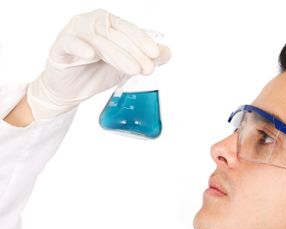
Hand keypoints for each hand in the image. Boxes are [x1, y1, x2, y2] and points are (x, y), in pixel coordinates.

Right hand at [27, 9, 170, 120]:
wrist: (71, 89)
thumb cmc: (98, 72)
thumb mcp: (127, 66)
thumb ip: (146, 58)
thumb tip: (166, 53)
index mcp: (109, 23)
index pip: (128, 28)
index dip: (142, 41)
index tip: (155, 54)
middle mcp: (92, 23)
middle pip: (116, 35)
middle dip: (134, 53)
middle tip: (147, 69)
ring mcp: (75, 32)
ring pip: (99, 41)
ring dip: (117, 56)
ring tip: (132, 70)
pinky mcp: (60, 46)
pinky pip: (70, 42)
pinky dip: (80, 47)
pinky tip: (90, 54)